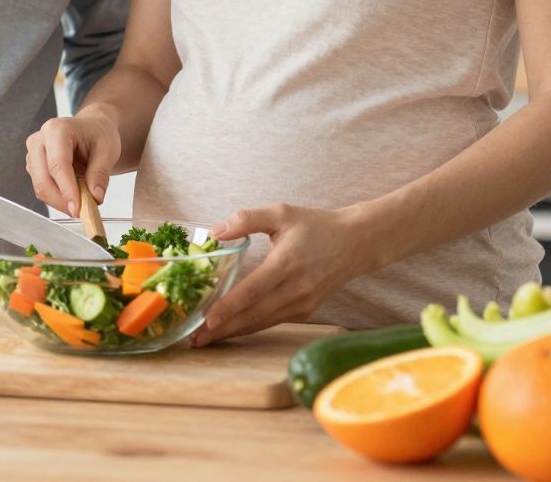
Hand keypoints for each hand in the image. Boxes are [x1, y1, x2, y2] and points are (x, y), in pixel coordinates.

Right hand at [24, 111, 120, 215]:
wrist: (91, 129)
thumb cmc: (98, 135)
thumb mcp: (108, 150)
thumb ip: (100, 173)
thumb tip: (94, 198)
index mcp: (57, 129)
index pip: (58, 164)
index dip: (67, 190)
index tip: (78, 209)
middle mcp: (39, 140)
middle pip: (43, 180)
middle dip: (63, 201)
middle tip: (84, 212)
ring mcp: (33, 154)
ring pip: (40, 188)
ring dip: (61, 201)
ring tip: (83, 201)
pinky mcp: (32, 167)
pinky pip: (42, 189)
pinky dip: (58, 198)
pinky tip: (73, 194)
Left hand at [192, 202, 378, 345]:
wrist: (356, 243)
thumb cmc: (316, 225)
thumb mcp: (281, 212)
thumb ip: (246, 219)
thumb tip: (213, 232)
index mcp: (288, 262)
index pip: (253, 290)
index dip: (229, 307)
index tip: (207, 319)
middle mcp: (297, 288)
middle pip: (254, 314)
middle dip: (223, 328)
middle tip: (194, 338)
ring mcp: (303, 303)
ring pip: (262, 322)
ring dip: (233, 332)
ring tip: (205, 338)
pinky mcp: (305, 310)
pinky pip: (272, 321)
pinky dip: (249, 327)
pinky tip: (229, 329)